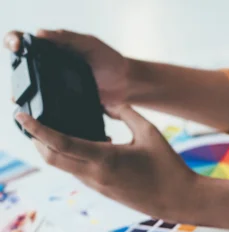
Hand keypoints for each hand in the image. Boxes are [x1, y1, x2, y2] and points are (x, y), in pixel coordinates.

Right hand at [4, 29, 129, 106]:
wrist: (125, 85)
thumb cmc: (108, 60)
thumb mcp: (88, 44)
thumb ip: (67, 38)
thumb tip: (41, 33)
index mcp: (52, 48)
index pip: (25, 41)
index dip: (15, 41)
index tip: (17, 46)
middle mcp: (50, 67)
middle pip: (23, 68)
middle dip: (16, 73)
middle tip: (18, 80)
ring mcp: (56, 86)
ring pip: (32, 89)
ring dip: (24, 94)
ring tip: (20, 100)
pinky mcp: (64, 103)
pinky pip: (49, 106)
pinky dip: (42, 109)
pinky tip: (38, 114)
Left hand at [16, 107, 196, 221]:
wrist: (179, 200)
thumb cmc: (169, 167)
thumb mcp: (149, 132)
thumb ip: (125, 113)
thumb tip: (107, 101)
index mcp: (105, 159)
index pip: (59, 143)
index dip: (36, 129)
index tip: (21, 116)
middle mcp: (95, 175)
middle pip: (52, 158)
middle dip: (36, 140)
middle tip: (29, 122)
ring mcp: (98, 186)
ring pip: (64, 166)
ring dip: (52, 150)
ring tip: (50, 130)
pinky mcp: (104, 192)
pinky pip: (78, 173)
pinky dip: (71, 158)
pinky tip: (80, 145)